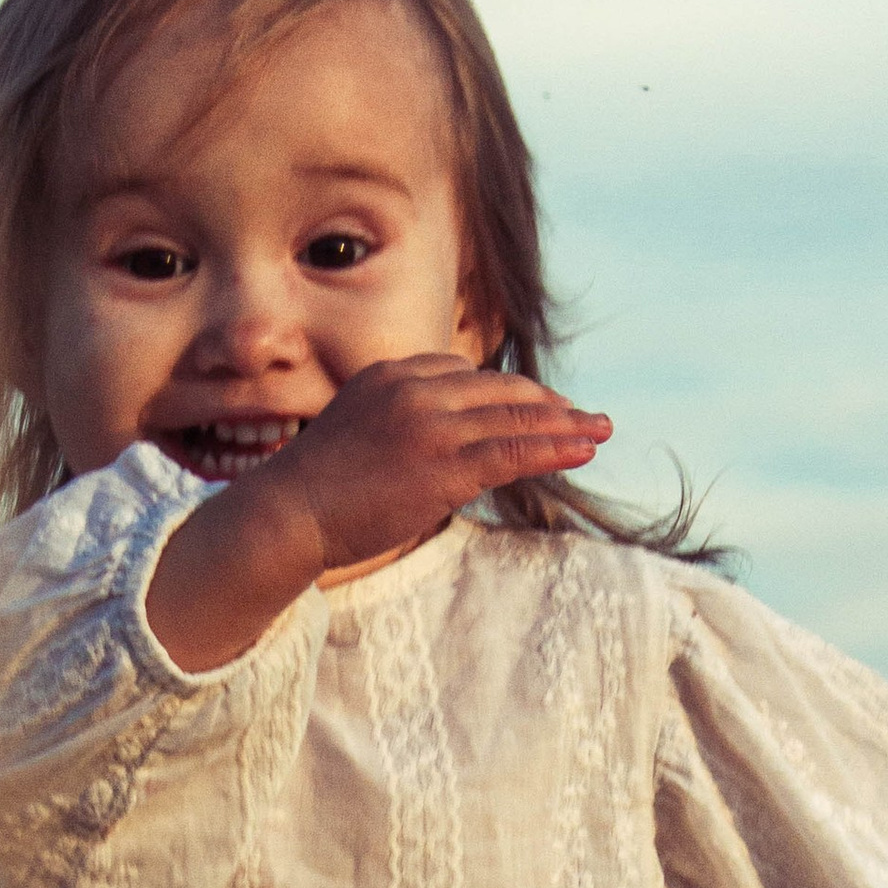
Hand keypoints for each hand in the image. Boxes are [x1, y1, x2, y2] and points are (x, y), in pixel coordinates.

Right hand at [144, 357, 608, 671]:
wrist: (288, 513)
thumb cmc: (317, 488)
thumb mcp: (359, 432)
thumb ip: (400, 423)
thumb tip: (439, 446)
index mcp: (394, 374)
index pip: (466, 374)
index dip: (508, 392)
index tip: (536, 406)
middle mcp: (416, 388)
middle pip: (499, 389)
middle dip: (547, 404)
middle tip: (583, 416)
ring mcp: (432, 425)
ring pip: (515, 418)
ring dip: (565, 424)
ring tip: (599, 430)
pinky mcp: (443, 465)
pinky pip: (512, 452)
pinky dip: (554, 448)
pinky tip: (583, 448)